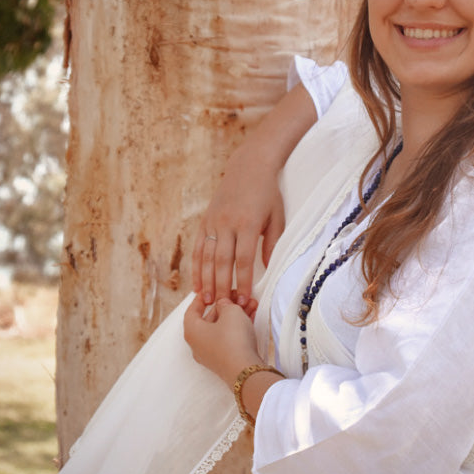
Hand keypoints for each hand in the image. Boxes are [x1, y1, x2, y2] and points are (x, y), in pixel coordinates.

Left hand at [183, 294, 261, 385]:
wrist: (245, 371)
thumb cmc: (233, 339)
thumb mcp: (230, 312)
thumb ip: (225, 303)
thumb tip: (223, 304)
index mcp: (192, 331)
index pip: (192, 310)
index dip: (201, 298)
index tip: (209, 291)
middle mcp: (198, 344)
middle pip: (209, 319)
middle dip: (225, 306)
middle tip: (237, 296)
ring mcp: (211, 354)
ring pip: (222, 329)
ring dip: (236, 315)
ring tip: (250, 304)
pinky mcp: (224, 360)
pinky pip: (229, 339)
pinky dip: (239, 327)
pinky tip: (251, 317)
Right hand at [192, 146, 284, 306]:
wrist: (249, 167)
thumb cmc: (268, 193)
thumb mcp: (277, 217)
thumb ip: (271, 244)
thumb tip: (266, 270)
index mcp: (248, 223)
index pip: (243, 259)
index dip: (242, 281)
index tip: (243, 299)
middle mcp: (227, 223)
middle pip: (221, 261)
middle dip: (222, 286)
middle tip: (222, 307)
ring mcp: (214, 221)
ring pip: (206, 256)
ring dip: (205, 280)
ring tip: (206, 300)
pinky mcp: (205, 220)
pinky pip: (198, 247)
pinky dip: (196, 266)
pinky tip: (197, 283)